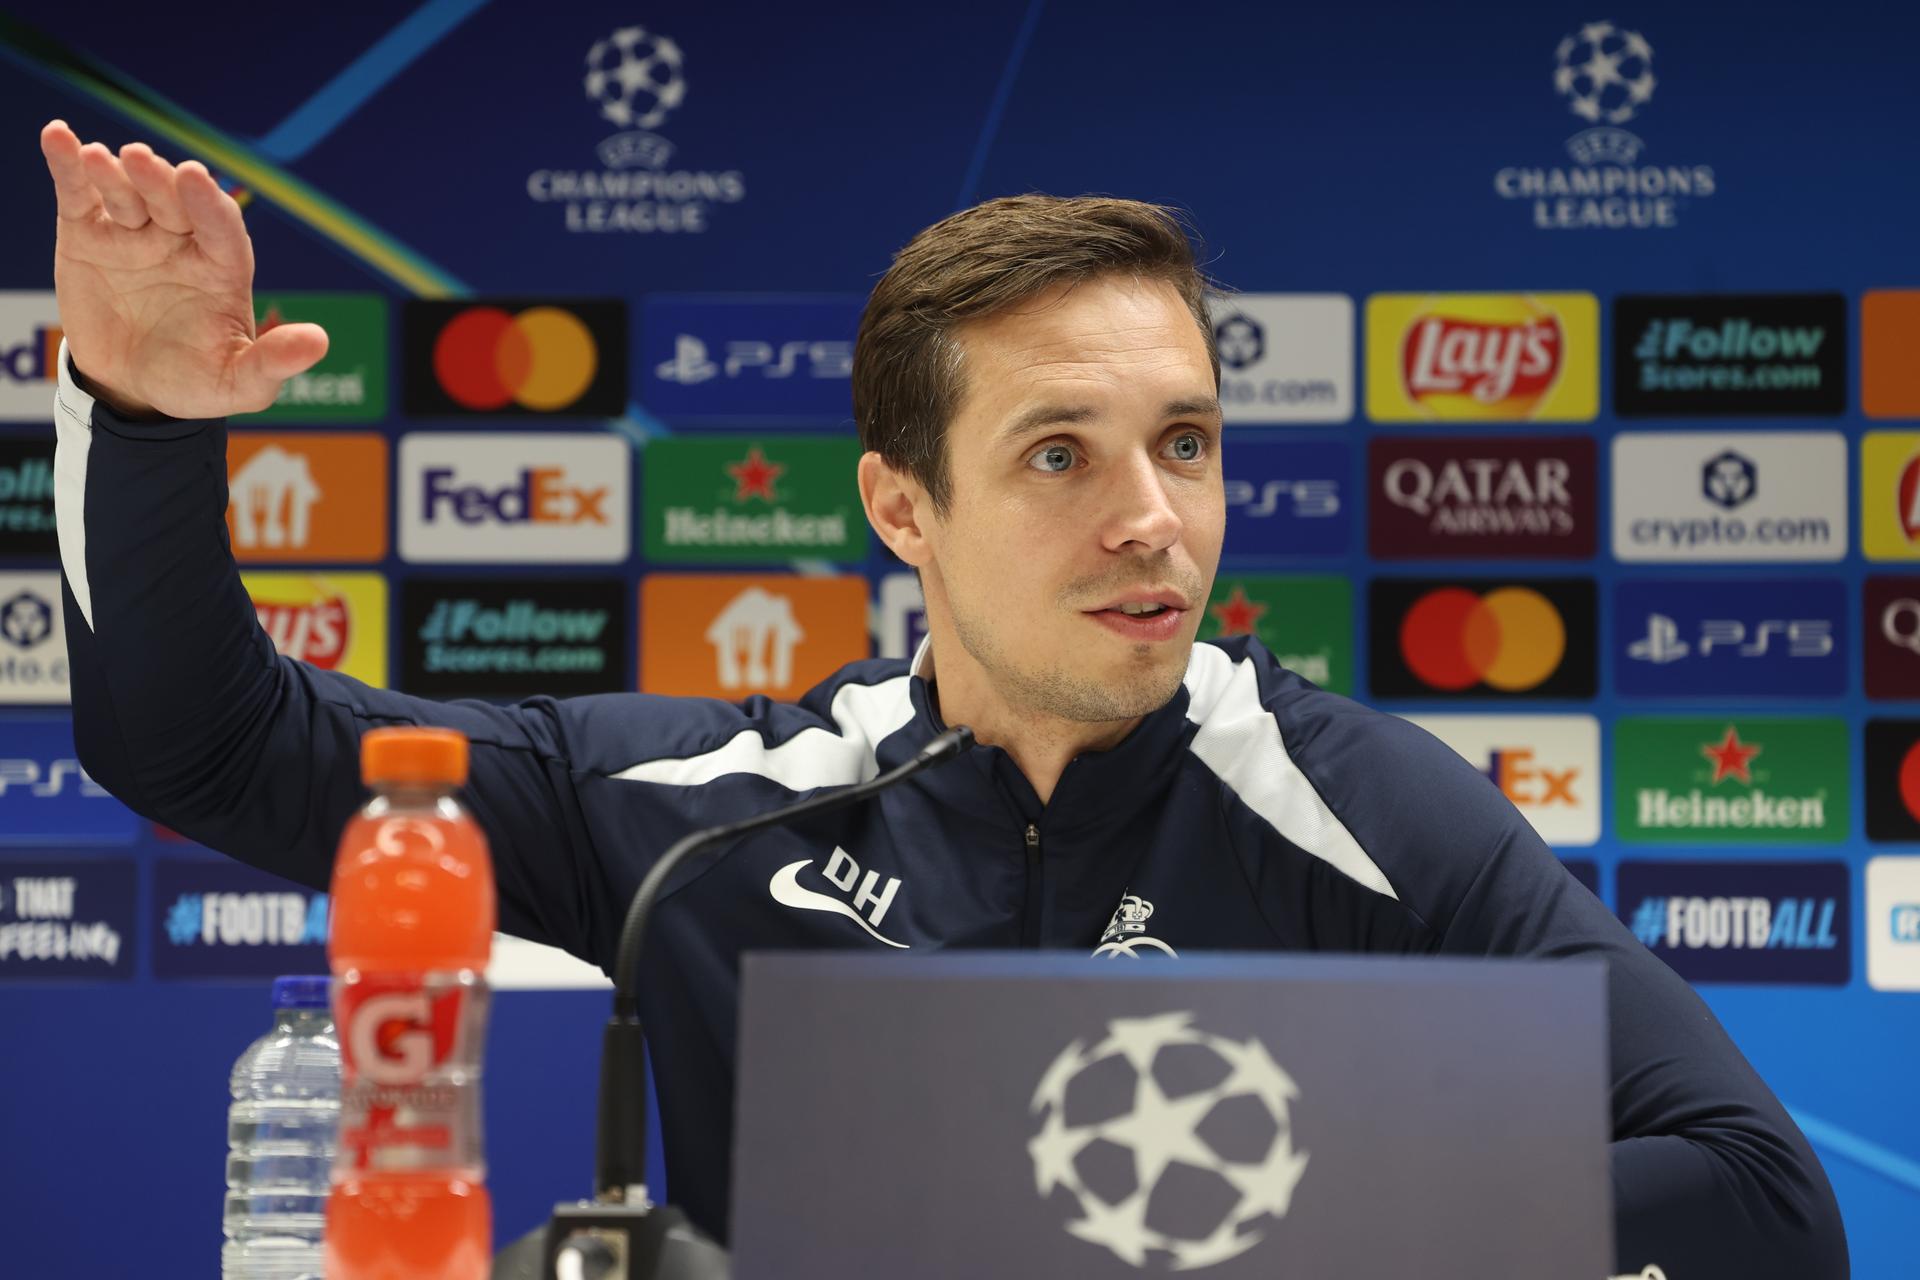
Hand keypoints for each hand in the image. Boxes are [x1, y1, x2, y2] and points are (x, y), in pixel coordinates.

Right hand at [38, 119, 328, 419]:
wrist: (131, 389)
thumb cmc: (194, 382)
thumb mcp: (238, 384)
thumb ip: (273, 362)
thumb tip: (320, 342)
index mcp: (223, 268)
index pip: (222, 228)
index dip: (209, 204)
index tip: (195, 179)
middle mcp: (182, 241)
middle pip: (173, 202)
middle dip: (159, 181)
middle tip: (141, 160)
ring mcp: (135, 233)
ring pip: (127, 193)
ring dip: (113, 172)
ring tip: (99, 158)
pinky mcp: (89, 234)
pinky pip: (79, 194)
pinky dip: (68, 164)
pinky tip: (58, 137)